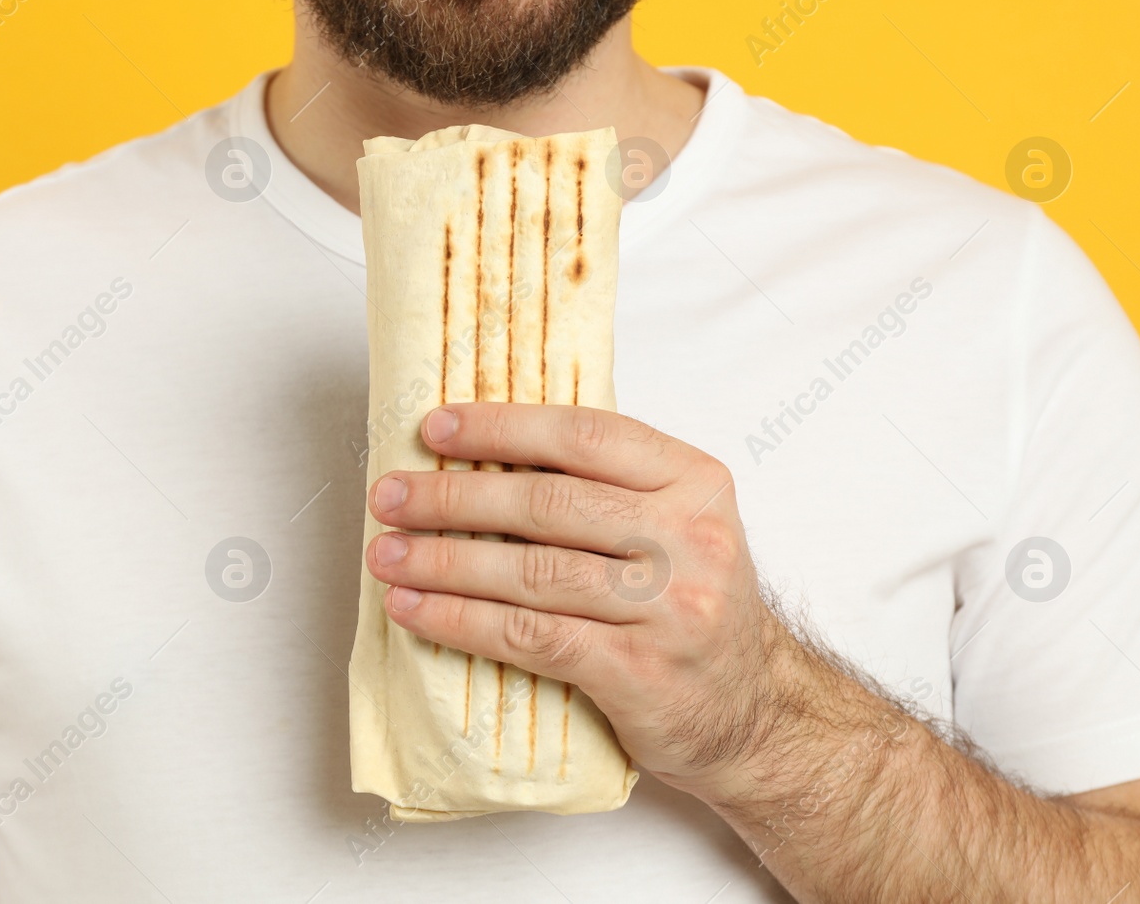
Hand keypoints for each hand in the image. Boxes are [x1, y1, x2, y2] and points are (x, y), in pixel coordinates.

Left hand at [364, 402, 798, 791]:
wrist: (754, 713)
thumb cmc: (691, 607)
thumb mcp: (678, 525)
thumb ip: (607, 488)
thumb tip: (483, 457)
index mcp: (695, 481)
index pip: (586, 434)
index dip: (502, 427)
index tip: (435, 429)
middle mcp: (690, 537)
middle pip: (548, 504)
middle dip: (453, 498)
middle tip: (389, 496)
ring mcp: (669, 607)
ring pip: (531, 572)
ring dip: (443, 561)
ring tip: (386, 554)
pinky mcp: (638, 671)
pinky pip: (530, 636)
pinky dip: (461, 620)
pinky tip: (416, 610)